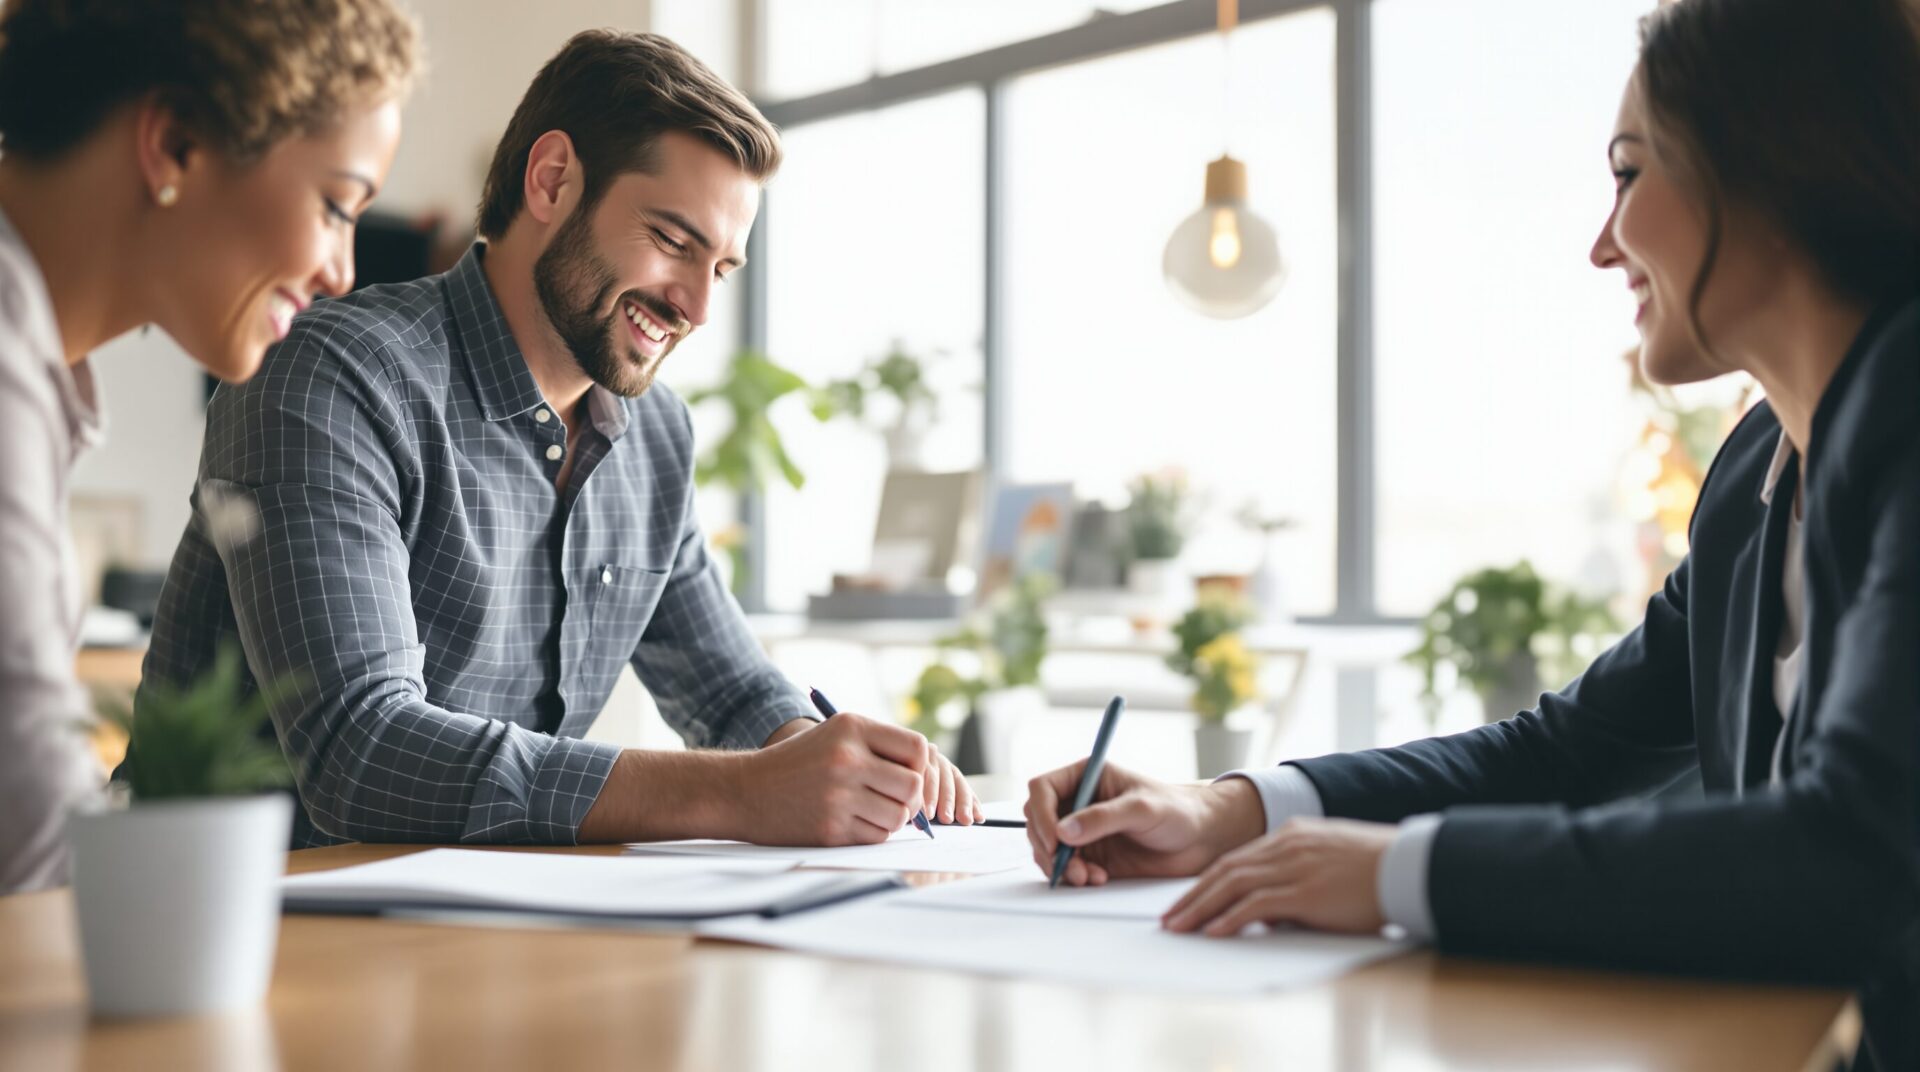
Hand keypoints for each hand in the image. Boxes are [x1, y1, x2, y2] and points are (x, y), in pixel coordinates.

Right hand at [761, 718, 979, 824]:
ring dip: (892, 819)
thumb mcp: (835, 735)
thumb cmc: (798, 763)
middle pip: (913, 786)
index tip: (907, 775)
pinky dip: (872, 833)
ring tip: (871, 810)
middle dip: (910, 798)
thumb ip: (879, 746)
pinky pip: (877, 836)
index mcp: (852, 728)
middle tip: (896, 800)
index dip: (920, 766)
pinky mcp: (832, 828)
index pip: (916, 748)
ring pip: (899, 816)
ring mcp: (839, 795)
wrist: (744, 791)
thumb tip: (928, 772)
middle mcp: (847, 758)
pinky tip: (851, 822)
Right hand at [1022, 760, 1265, 886]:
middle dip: (1047, 846)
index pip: (1042, 788)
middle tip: (1067, 865)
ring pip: (1046, 848)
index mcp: (1086, 777)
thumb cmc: (1177, 811)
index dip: (1041, 814)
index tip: (1055, 839)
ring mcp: (1082, 830)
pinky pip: (1064, 867)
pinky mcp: (1090, 856)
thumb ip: (1103, 818)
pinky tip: (1096, 879)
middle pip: (1037, 821)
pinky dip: (1073, 877)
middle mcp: (1078, 802)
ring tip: (1086, 877)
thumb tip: (1064, 832)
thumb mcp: (1142, 809)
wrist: (1201, 840)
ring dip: (1059, 866)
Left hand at [1162, 817, 1394, 936]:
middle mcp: (1286, 845)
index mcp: (1292, 835)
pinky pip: (1257, 904)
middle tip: (1168, 918)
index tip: (1186, 900)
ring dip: (1200, 908)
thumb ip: (1295, 880)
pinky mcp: (1305, 890)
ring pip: (1232, 884)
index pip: (1236, 859)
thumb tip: (1269, 913)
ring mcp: (1294, 866)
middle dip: (1192, 896)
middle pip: (1225, 869)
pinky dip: (1230, 918)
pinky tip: (1213, 931)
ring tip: (1178, 928)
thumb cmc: (1376, 872)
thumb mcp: (1327, 864)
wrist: (1409, 866)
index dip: (1206, 881)